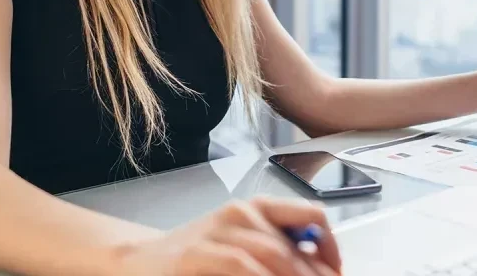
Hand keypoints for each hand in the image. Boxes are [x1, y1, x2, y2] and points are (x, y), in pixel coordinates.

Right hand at [109, 196, 341, 275]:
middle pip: (293, 247)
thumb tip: (321, 266)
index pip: (311, 216)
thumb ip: (279, 249)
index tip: (337, 273)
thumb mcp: (243, 245)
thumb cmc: (197, 257)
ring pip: (272, 255)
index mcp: (257, 208)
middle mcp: (240, 214)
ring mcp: (217, 233)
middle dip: (314, 275)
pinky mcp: (195, 255)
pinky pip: (241, 266)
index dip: (331, 249)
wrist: (139, 261)